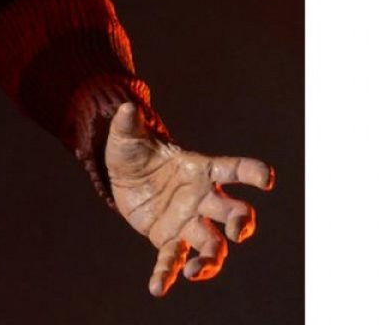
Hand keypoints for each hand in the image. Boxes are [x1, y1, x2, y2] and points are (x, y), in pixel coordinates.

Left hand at [105, 102, 274, 296]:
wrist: (125, 175)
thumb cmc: (135, 150)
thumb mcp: (127, 135)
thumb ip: (129, 123)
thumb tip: (125, 106)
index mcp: (199, 168)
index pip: (232, 169)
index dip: (252, 172)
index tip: (267, 177)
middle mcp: (202, 198)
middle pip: (233, 214)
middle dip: (241, 223)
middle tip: (238, 232)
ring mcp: (189, 222)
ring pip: (213, 246)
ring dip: (210, 261)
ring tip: (195, 272)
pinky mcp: (169, 239)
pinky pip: (174, 259)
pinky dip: (167, 274)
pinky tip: (157, 287)